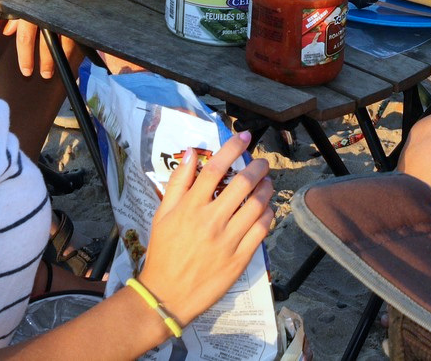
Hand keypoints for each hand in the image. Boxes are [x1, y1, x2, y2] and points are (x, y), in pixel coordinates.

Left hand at [1, 18, 76, 79]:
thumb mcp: (20, 3)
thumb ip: (15, 18)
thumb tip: (8, 31)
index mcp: (29, 12)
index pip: (25, 39)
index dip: (25, 57)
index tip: (27, 71)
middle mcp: (46, 14)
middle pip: (46, 43)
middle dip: (46, 61)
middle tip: (45, 74)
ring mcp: (61, 14)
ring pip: (65, 39)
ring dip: (64, 55)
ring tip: (62, 65)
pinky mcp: (74, 14)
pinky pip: (75, 33)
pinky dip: (75, 43)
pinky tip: (74, 51)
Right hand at [137, 132, 273, 326]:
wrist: (166, 295)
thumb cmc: (163, 252)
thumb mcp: (162, 215)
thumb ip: (178, 182)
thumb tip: (191, 153)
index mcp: (190, 207)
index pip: (215, 168)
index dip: (232, 148)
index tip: (245, 136)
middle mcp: (210, 220)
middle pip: (242, 184)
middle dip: (257, 167)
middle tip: (262, 162)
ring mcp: (227, 240)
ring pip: (256, 205)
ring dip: (266, 189)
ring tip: (267, 183)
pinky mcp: (239, 259)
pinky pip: (261, 231)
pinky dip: (268, 215)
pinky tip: (266, 209)